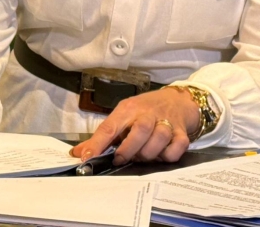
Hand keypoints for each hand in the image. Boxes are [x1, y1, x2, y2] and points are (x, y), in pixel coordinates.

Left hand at [71, 88, 198, 164]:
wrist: (177, 100)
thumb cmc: (145, 110)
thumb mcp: (123, 116)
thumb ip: (103, 137)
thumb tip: (77, 153)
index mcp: (128, 109)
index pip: (109, 126)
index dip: (96, 144)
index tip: (86, 158)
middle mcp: (148, 113)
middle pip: (140, 129)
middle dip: (128, 149)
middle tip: (121, 159)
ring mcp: (166, 122)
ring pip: (159, 138)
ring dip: (148, 153)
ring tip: (142, 156)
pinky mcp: (181, 132)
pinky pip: (177, 147)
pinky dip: (168, 155)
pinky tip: (161, 155)